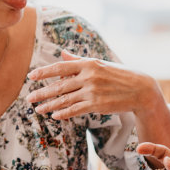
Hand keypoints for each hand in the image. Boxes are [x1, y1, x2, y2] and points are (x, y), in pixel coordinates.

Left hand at [26, 50, 157, 119]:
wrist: (140, 89)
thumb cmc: (118, 74)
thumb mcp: (99, 63)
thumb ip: (78, 60)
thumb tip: (63, 54)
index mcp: (88, 64)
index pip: (60, 67)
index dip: (44, 72)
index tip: (31, 76)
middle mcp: (88, 76)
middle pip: (59, 86)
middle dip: (42, 93)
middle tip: (29, 98)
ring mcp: (92, 91)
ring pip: (64, 100)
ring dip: (49, 105)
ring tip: (38, 109)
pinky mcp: (97, 105)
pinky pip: (75, 110)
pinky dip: (63, 113)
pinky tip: (54, 115)